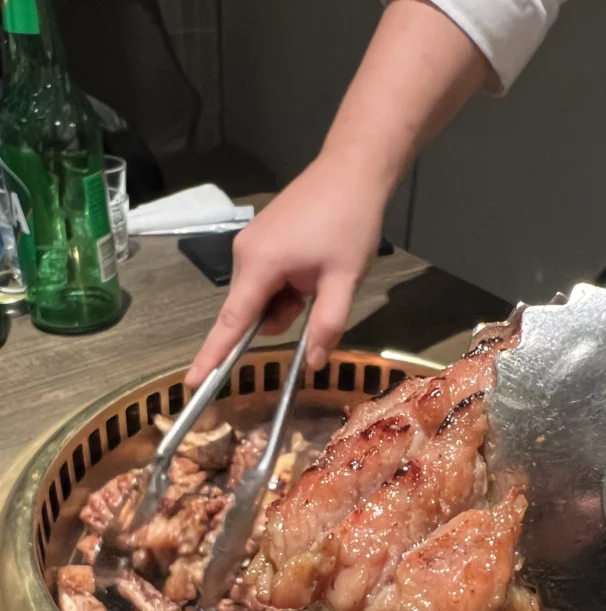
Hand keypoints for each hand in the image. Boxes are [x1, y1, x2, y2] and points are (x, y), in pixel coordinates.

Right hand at [186, 156, 384, 386]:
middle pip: (250, 310)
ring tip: (319, 274)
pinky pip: (265, 278)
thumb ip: (327, 325)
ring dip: (288, 299)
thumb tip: (313, 363)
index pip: (231, 323)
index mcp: (260, 265)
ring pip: (261, 296)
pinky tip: (311, 264)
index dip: (213, 356)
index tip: (193, 383)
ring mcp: (249, 243)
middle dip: (282, 315)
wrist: (352, 170)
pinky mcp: (259, 237)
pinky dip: (286, 284)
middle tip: (318, 293)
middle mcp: (244, 254)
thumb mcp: (345, 280)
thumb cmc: (350, 222)